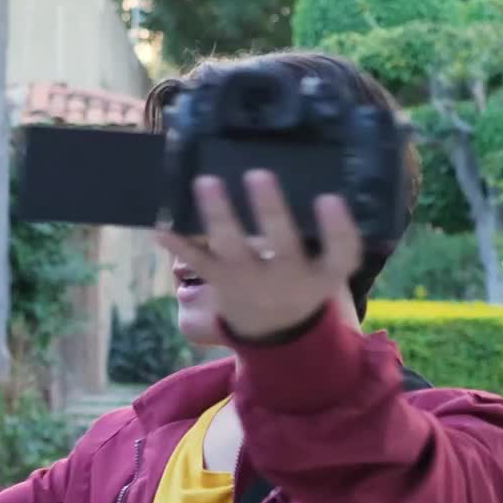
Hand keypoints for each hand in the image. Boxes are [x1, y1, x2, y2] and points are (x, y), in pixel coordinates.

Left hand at [154, 170, 362, 340]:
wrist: (276, 331)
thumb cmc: (305, 278)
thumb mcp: (326, 265)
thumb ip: (328, 233)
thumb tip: (321, 172)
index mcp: (324, 272)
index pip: (341, 252)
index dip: (337, 227)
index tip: (330, 198)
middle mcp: (290, 277)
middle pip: (284, 244)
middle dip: (270, 210)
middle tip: (259, 174)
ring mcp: (253, 280)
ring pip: (235, 249)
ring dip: (219, 215)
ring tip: (206, 182)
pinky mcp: (222, 281)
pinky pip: (199, 262)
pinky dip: (179, 245)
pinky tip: (162, 227)